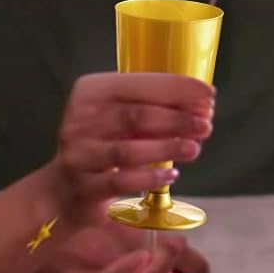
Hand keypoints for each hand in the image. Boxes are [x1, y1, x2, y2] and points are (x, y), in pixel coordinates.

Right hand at [41, 72, 214, 227]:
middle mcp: (80, 120)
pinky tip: (171, 175)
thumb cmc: (106, 142)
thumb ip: (156, 107)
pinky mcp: (83, 185)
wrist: (65, 186)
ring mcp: (79, 154)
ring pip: (127, 150)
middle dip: (177, 120)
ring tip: (193, 149)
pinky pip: (119, 181)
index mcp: (92, 92)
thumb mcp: (123, 116)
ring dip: (166, 148)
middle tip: (206, 125)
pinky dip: (149, 178)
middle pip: (135, 117)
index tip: (208, 95)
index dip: (177, 89)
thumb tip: (202, 105)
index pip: (138, 85)